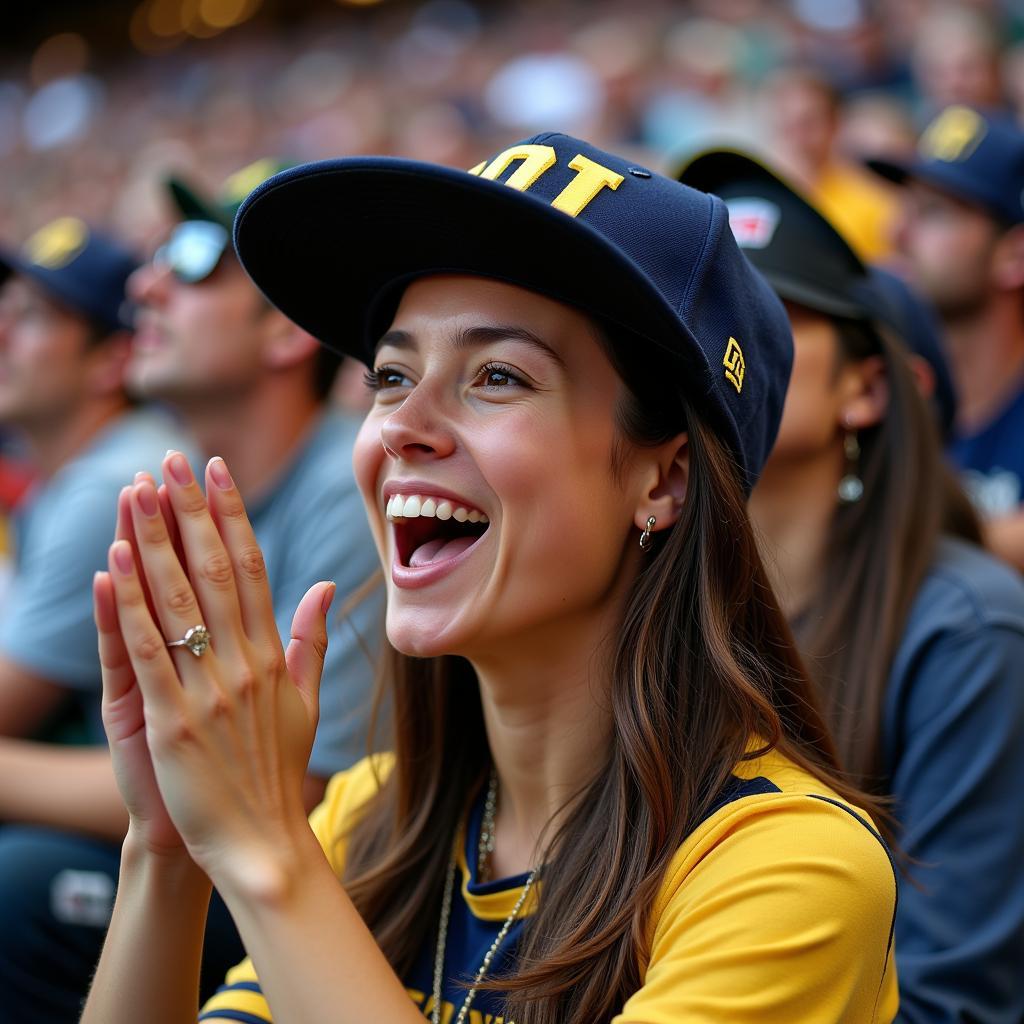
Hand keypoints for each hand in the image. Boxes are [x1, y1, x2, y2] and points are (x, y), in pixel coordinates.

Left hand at [98, 452, 333, 882]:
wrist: (262, 840)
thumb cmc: (277, 770)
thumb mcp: (304, 701)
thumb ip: (311, 638)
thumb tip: (324, 586)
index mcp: (273, 654)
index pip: (251, 568)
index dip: (230, 516)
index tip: (216, 473)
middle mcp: (244, 661)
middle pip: (214, 570)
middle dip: (191, 510)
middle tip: (173, 461)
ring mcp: (209, 689)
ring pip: (179, 599)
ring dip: (157, 540)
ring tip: (140, 491)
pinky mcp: (173, 720)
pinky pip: (148, 651)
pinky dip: (129, 604)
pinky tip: (116, 562)